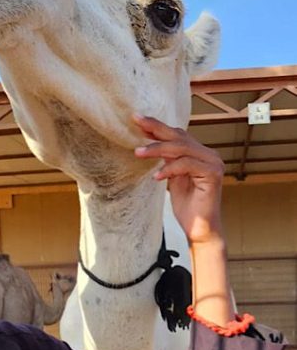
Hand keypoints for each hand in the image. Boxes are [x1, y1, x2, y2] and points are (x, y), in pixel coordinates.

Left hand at [133, 114, 224, 245]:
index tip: (137, 120)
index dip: (157, 127)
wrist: (200, 230)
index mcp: (200, 153)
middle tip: (136, 121)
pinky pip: (187, 165)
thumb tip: (149, 142)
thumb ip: (167, 160)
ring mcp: (213, 164)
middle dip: (156, 128)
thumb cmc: (187, 206)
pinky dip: (169, 169)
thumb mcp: (172, 178)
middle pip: (179, 136)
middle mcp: (209, 155)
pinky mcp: (213, 175)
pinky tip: (156, 177)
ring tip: (138, 153)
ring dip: (157, 149)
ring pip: (181, 148)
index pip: (177, 135)